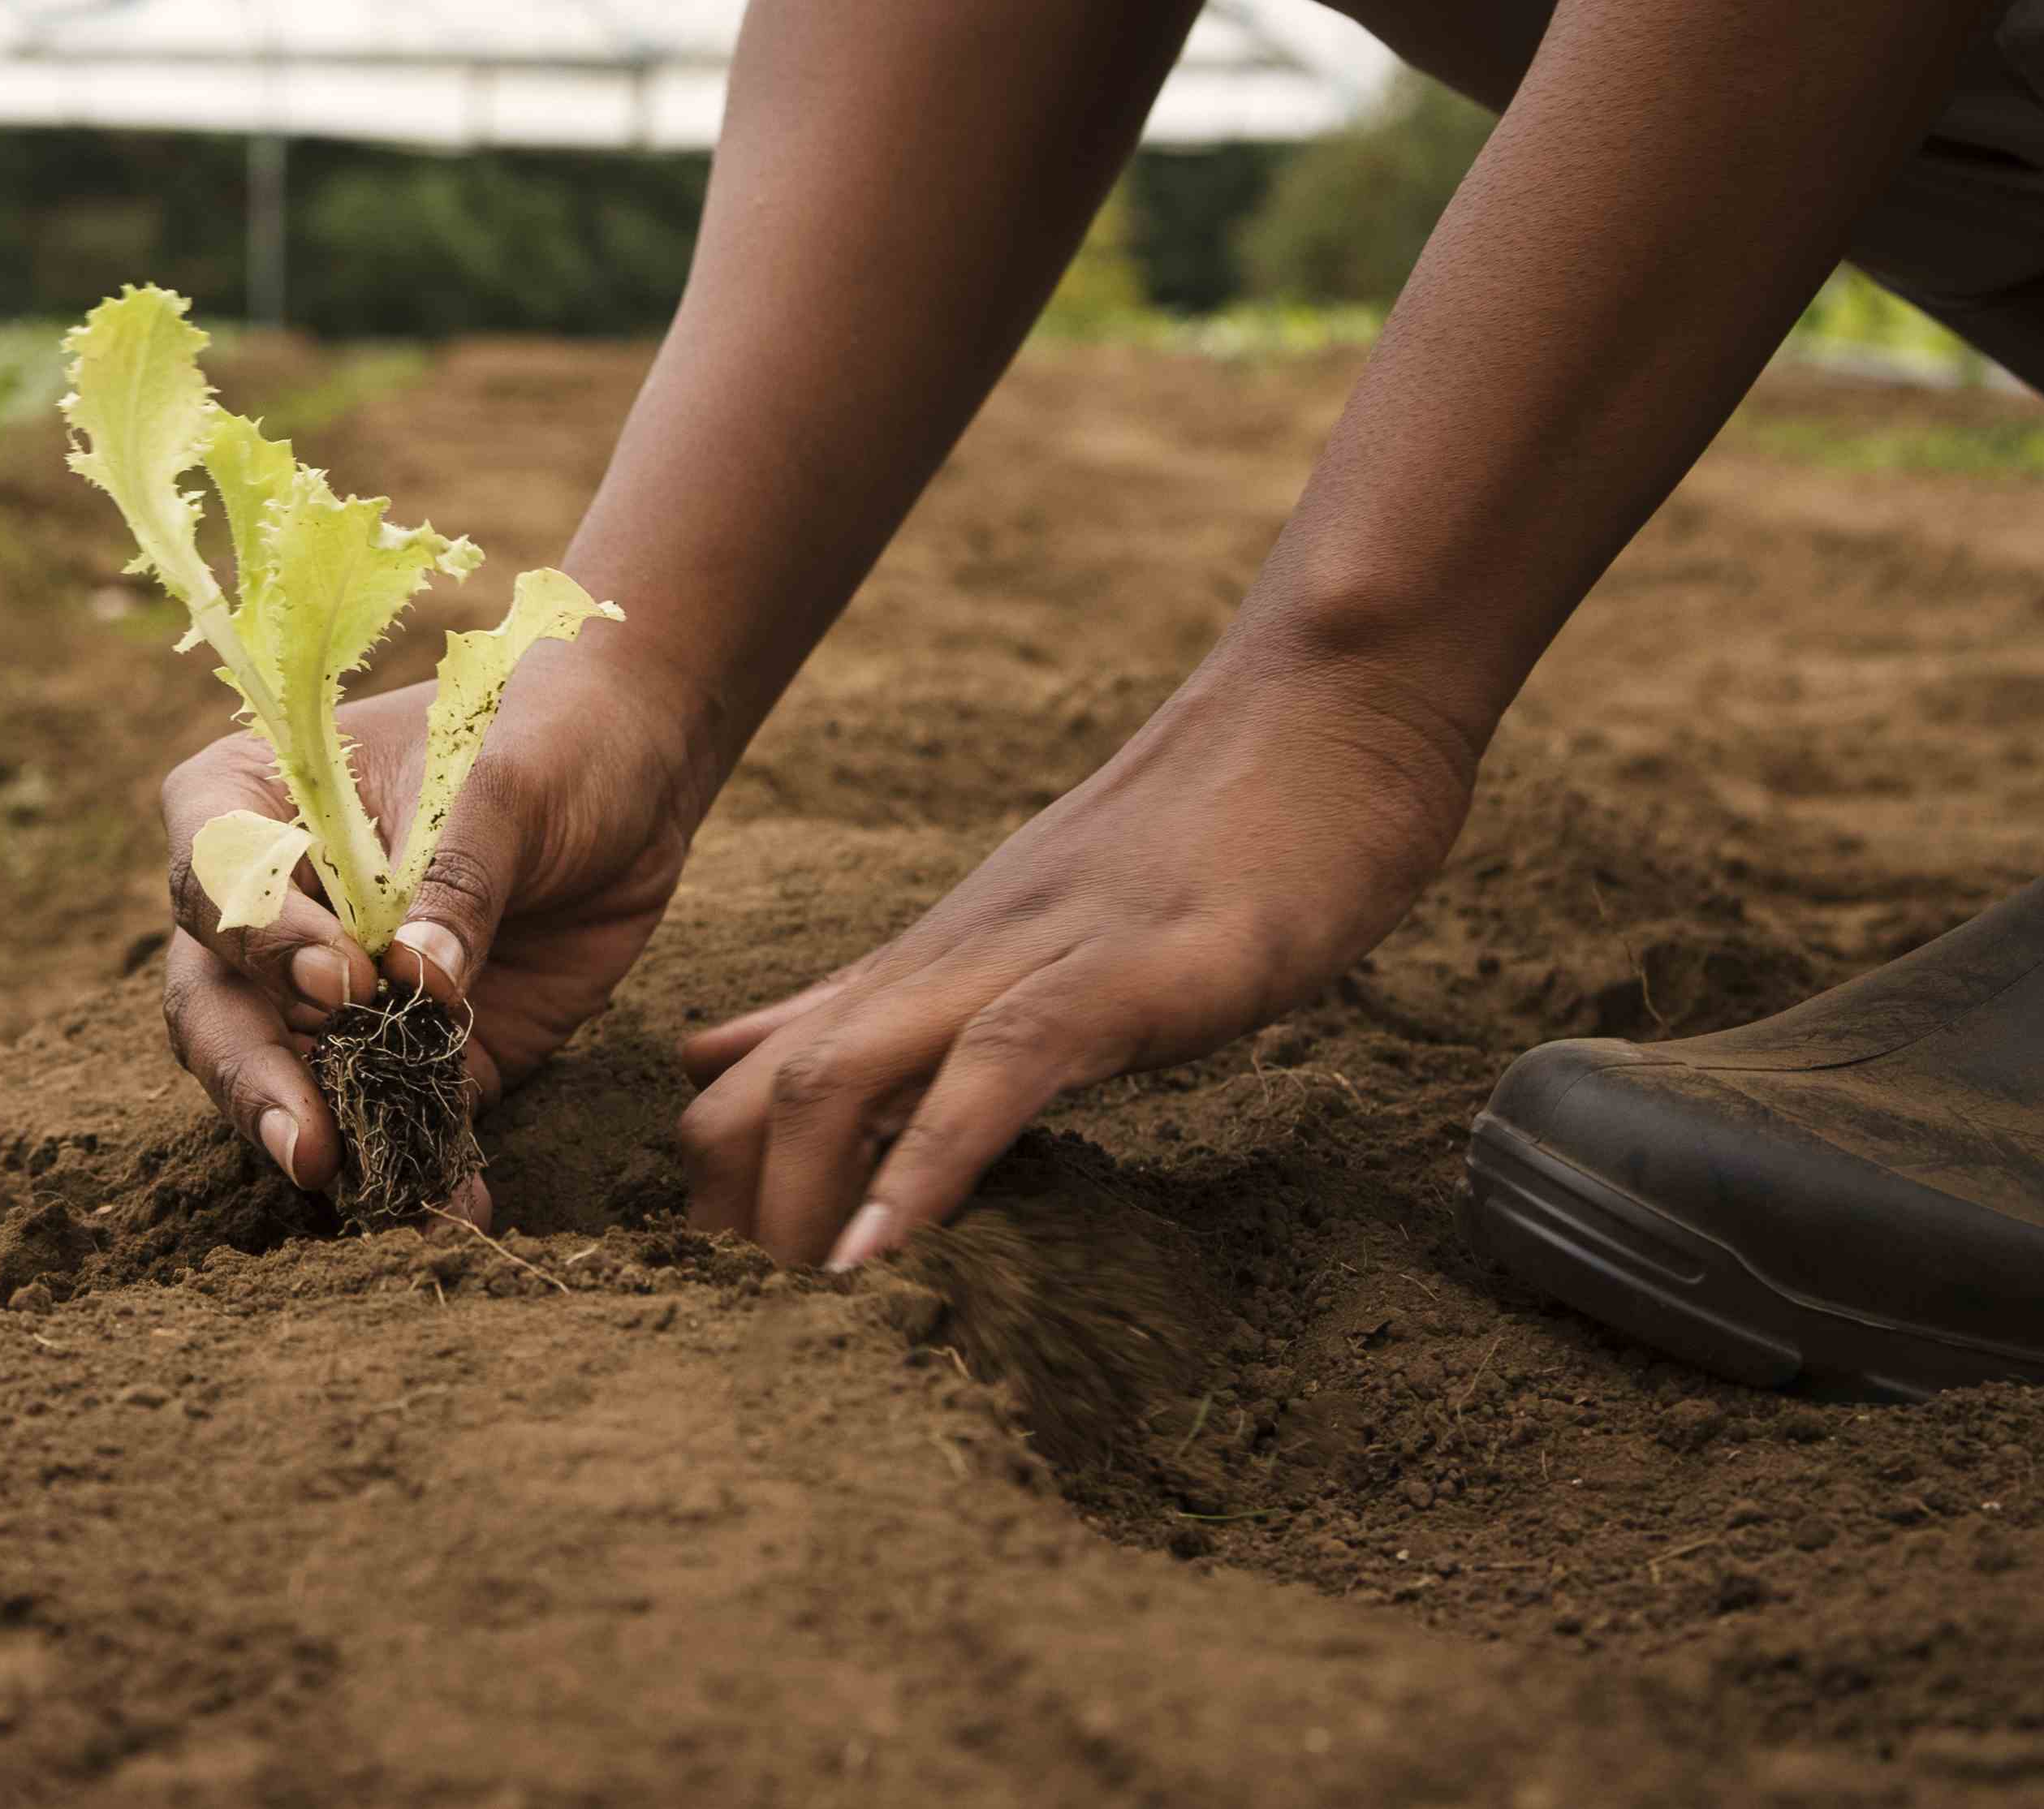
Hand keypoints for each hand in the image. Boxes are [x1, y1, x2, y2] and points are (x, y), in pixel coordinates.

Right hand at [161, 643, 713, 1210]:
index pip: (211, 869)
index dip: (257, 934)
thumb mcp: (512, 780)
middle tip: (308, 1143)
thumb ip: (461, 872)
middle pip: (215, 1001)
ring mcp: (332, 991)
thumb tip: (419, 984)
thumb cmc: (551, 732)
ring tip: (370, 1196)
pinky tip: (450, 1211)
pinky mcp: (412, 1053)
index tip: (342, 977)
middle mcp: (272, 906)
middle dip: (253, 1077)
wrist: (634, 770)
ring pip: (285, 1078)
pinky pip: (393, 1122)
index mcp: (259, 797)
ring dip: (319, 1139)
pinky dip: (416, 1173)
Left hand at [675, 641, 1478, 1266]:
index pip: (756, 1072)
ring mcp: (1027, 959)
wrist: (1328, 713)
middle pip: (762, 1088)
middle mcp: (949, 959)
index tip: (721, 1290)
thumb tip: (790, 1052)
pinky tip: (885, 1252)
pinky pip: (994, 1069)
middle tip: (741, 1330)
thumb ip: (925, 996)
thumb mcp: (1043, 928)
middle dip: (729, 1219)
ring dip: (797, 1206)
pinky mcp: (1124, 973)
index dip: (715, 1188)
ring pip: (842, 1074)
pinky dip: (927, 1165)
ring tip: (781, 1313)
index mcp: (935, 961)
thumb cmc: (1211, 833)